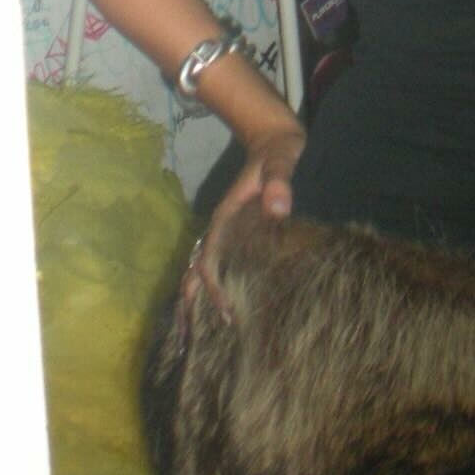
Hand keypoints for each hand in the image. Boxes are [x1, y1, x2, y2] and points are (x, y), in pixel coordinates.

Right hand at [181, 123, 304, 320]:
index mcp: (227, 218)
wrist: (273, 136)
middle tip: (195, 339)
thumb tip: (278, 209)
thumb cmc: (279, 150)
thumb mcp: (282, 161)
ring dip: (200, 297)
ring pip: (204, 268)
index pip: (210, 260)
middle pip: (197, 270)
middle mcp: (222, 227)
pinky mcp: (239, 231)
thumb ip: (279, 182)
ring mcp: (229, 230)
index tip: (226, 314)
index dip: (214, 288)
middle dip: (191, 303)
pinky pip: (220, 262)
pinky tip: (227, 302)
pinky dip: (214, 285)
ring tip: (202, 331)